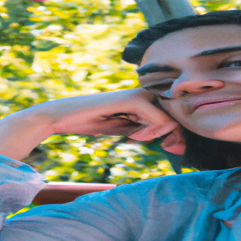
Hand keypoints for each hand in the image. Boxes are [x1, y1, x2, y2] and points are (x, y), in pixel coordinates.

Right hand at [0, 88, 184, 160]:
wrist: (62, 117)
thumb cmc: (90, 122)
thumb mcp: (124, 128)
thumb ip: (144, 130)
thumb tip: (171, 138)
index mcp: (142, 97)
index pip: (173, 113)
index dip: (177, 133)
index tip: (170, 147)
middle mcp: (143, 91)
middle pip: (177, 114)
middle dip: (175, 135)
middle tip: (167, 148)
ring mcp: (138, 93)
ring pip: (170, 117)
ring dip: (160, 135)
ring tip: (137, 139)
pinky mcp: (132, 99)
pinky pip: (159, 119)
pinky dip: (152, 132)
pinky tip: (134, 137)